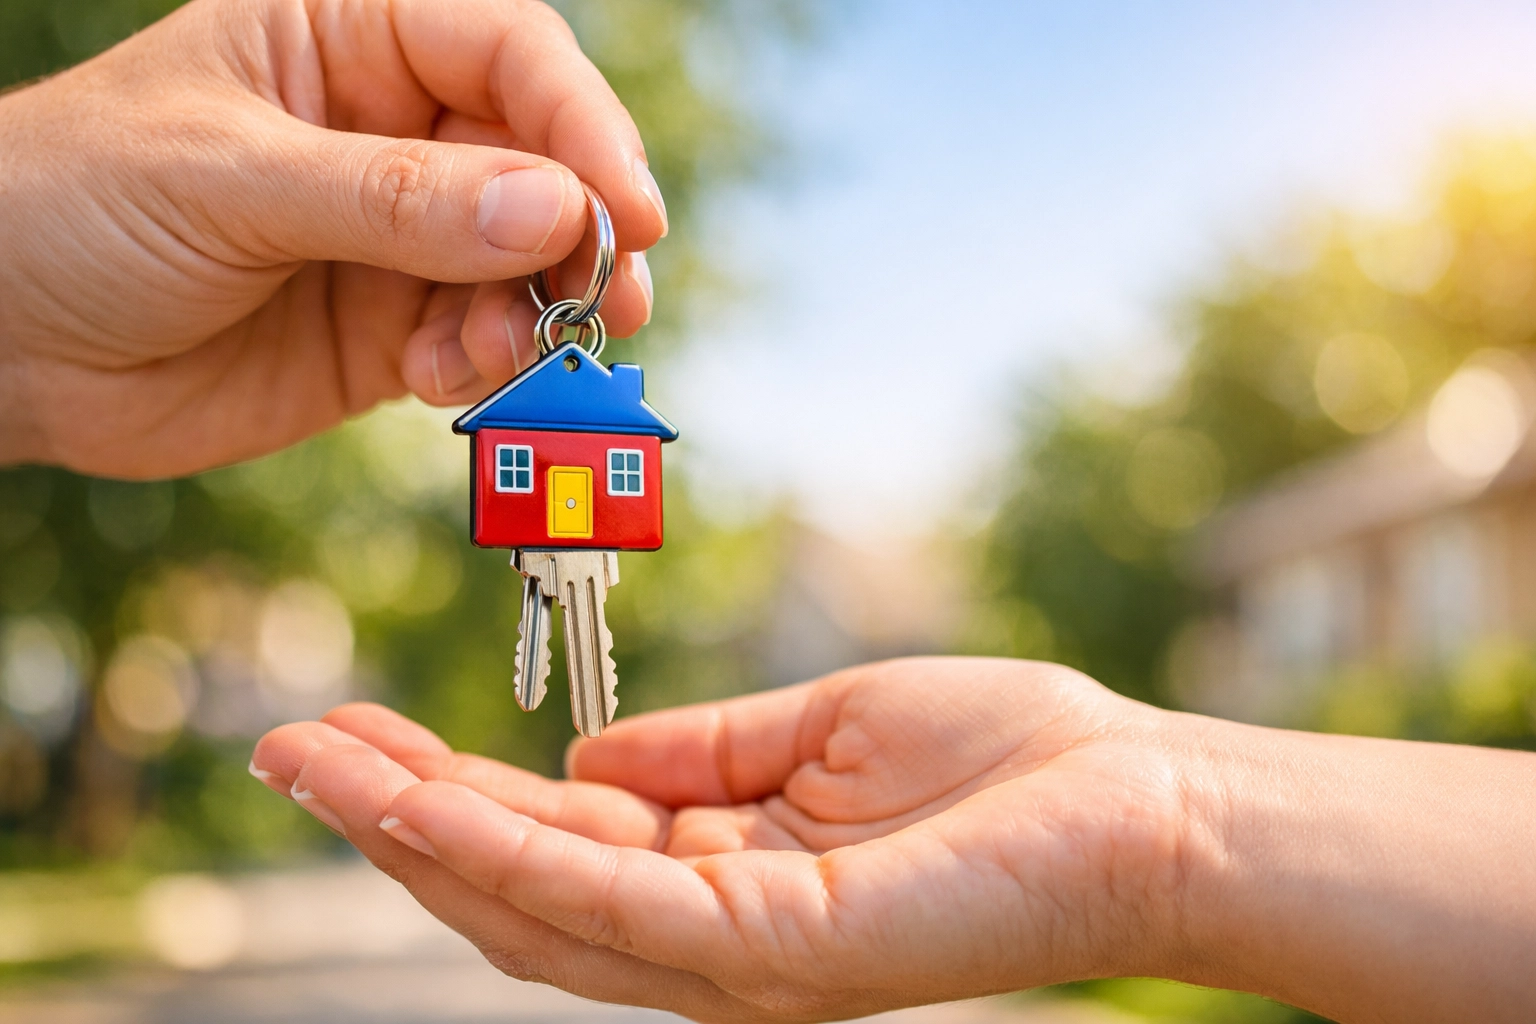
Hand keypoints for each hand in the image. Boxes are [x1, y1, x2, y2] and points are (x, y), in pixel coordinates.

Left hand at [0, 0, 663, 477]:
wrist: (3, 348)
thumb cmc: (73, 208)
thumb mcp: (229, 180)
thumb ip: (394, 198)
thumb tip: (554, 210)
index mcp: (348, 37)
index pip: (506, 51)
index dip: (579, 121)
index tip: (624, 207)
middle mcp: (393, 130)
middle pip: (541, 164)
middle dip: (578, 235)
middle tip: (604, 300)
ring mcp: (400, 234)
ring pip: (527, 264)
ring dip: (538, 315)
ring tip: (502, 354)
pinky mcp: (393, 328)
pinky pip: (482, 341)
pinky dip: (487, 367)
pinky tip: (438, 380)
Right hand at [251, 658, 1202, 1019]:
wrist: (1140, 802)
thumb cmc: (1005, 762)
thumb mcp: (823, 730)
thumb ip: (703, 750)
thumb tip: (587, 749)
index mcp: (725, 871)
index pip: (556, 842)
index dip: (449, 792)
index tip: (363, 730)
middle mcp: (713, 935)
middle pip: (518, 889)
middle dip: (398, 821)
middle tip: (291, 748)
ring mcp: (739, 956)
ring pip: (539, 906)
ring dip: (420, 837)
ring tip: (319, 766)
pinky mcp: (778, 949)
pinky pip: (618, 904)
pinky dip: (513, 855)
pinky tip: (426, 803)